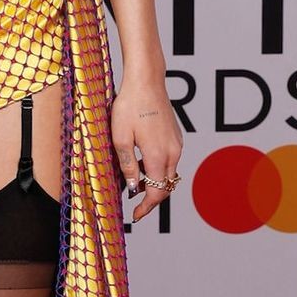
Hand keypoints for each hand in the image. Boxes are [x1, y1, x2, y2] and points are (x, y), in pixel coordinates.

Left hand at [112, 80, 182, 224]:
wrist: (146, 81)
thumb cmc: (130, 105)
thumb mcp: (120, 138)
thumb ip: (128, 165)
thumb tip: (132, 187)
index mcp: (159, 155)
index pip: (157, 192)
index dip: (146, 207)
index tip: (135, 215)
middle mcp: (173, 152)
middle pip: (166, 186)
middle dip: (151, 197)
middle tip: (134, 204)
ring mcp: (177, 144)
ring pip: (168, 173)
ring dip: (153, 182)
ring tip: (133, 180)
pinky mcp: (176, 137)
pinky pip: (169, 161)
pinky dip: (157, 168)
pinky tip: (141, 162)